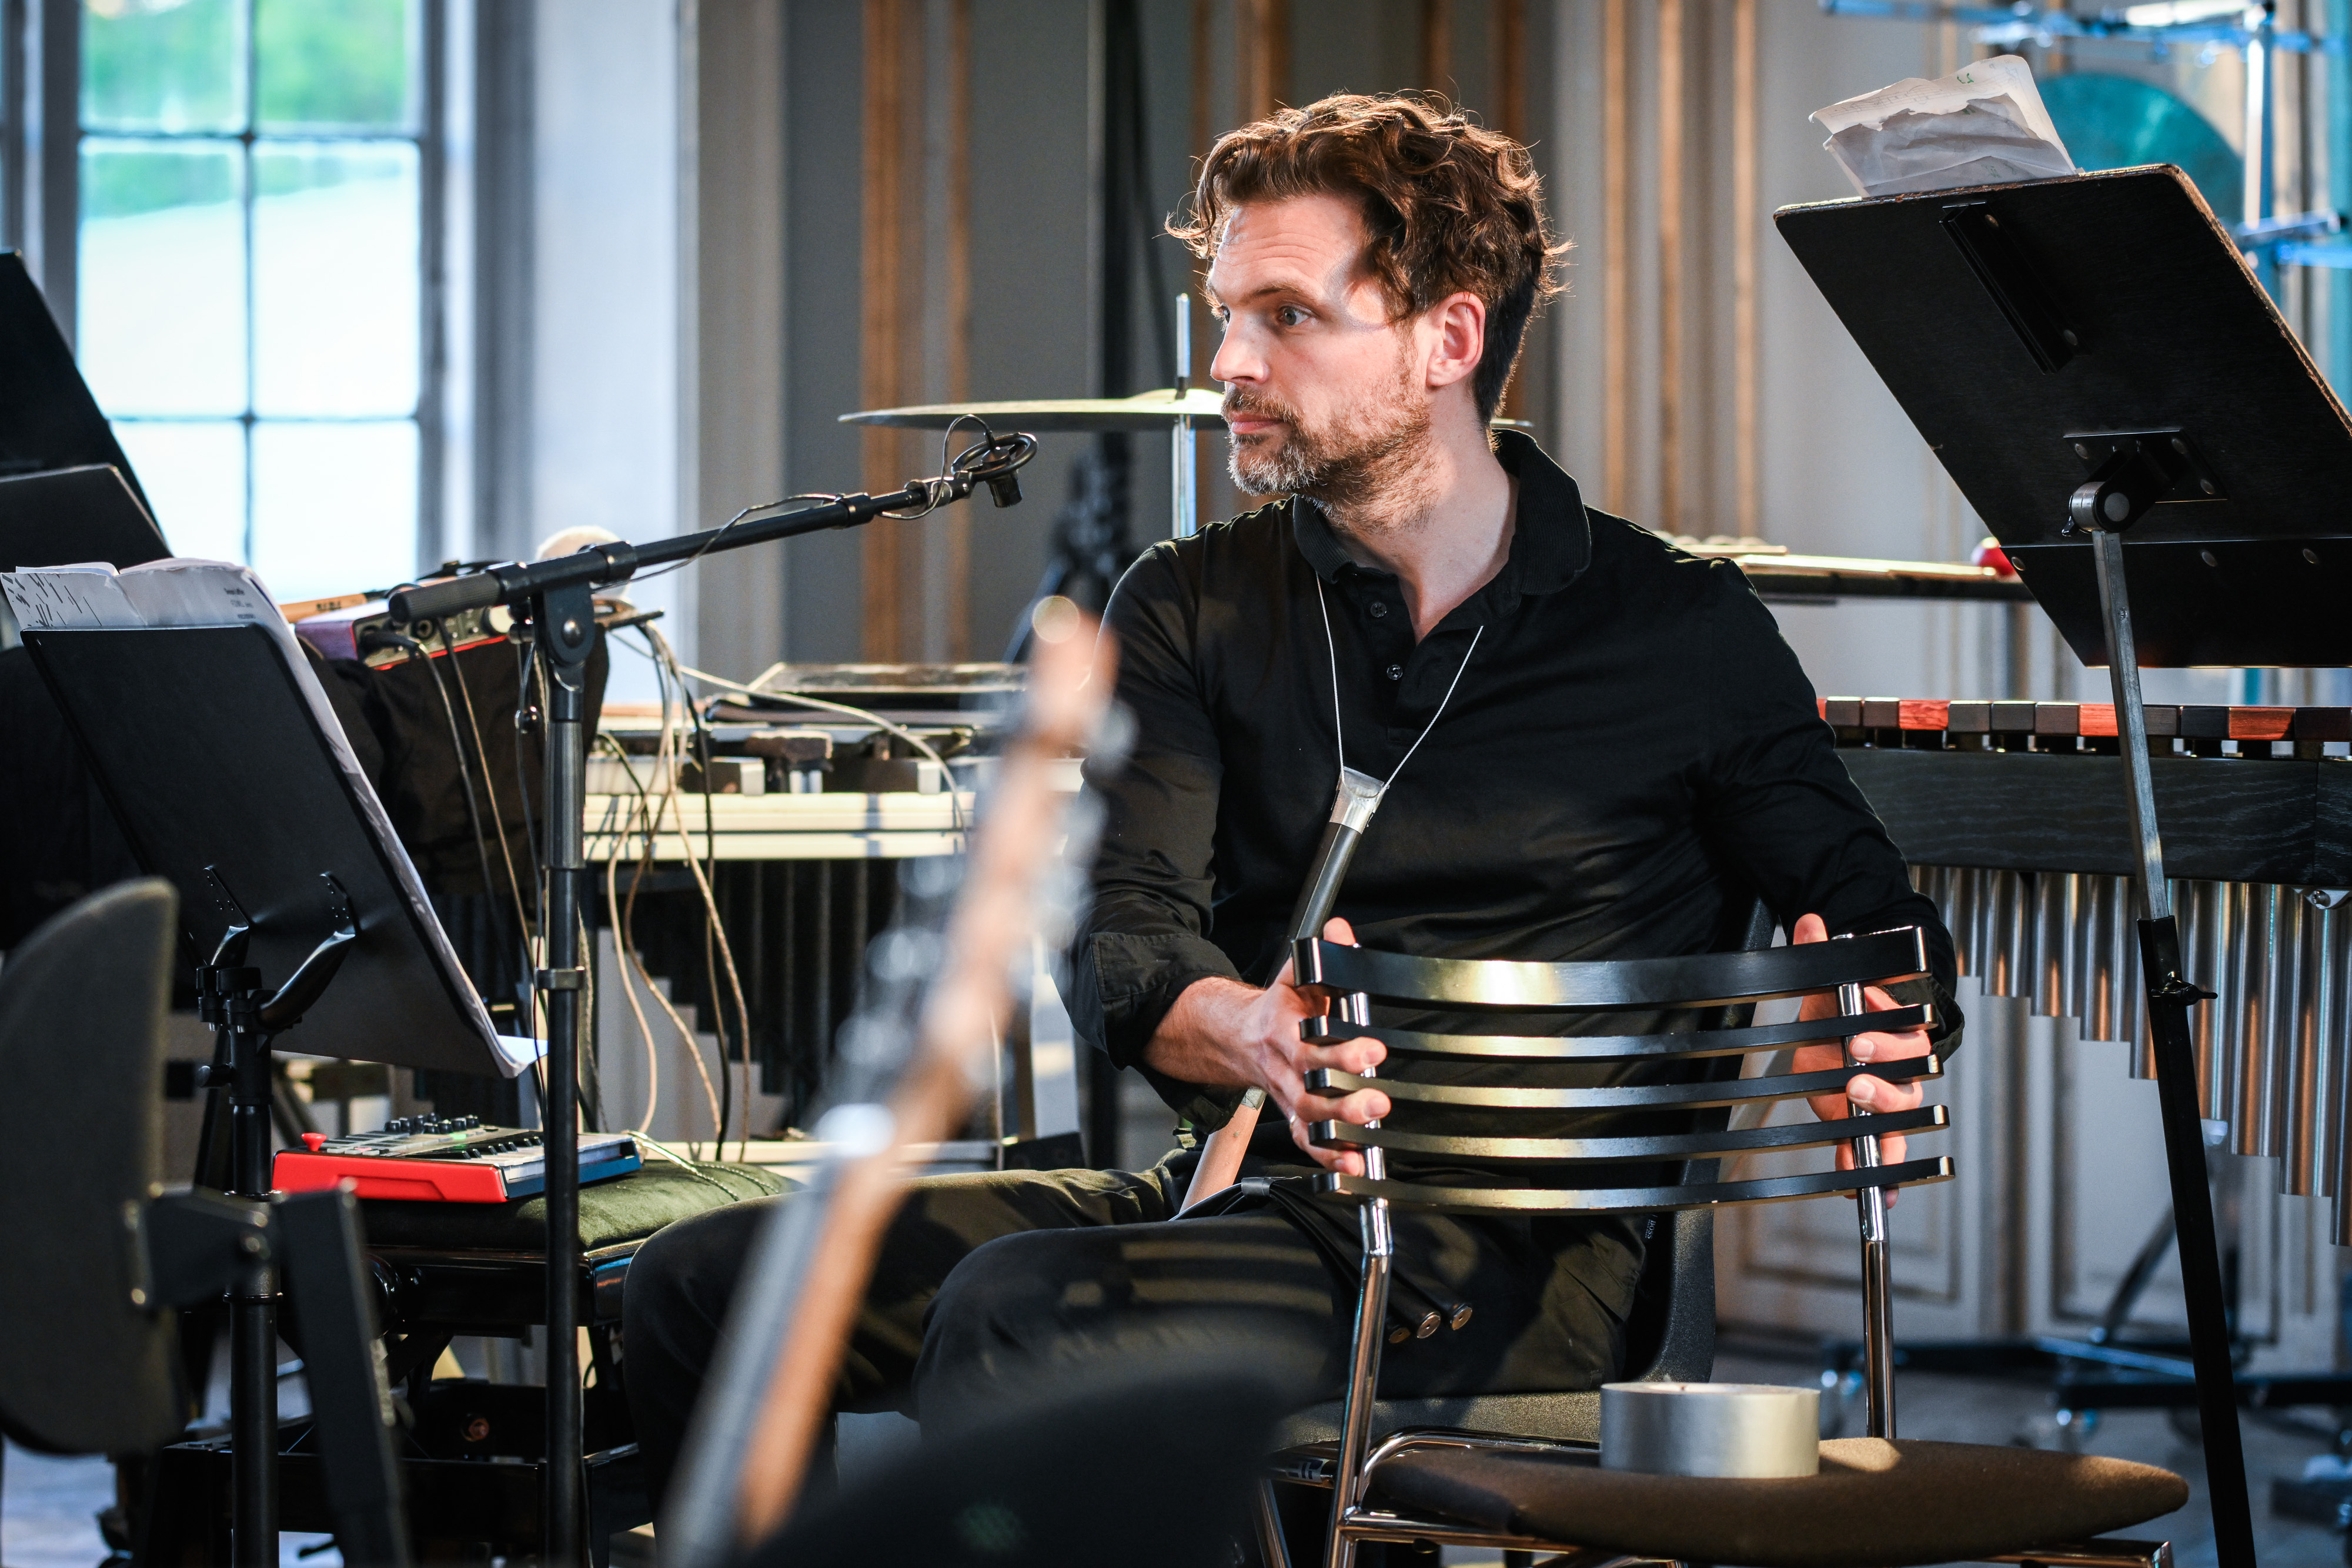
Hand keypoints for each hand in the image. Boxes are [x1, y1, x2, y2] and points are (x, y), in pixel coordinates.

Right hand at [1141, 917, 1389, 1173]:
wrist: (1238, 1038)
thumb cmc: (1278, 1008)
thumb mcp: (1294, 977)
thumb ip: (1321, 957)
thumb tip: (1340, 930)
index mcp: (1283, 1031)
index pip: (1310, 1045)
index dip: (1340, 1052)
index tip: (1373, 1050)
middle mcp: (1283, 1069)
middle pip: (1309, 1091)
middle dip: (1343, 1099)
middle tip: (1377, 1101)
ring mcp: (1287, 1096)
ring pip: (1308, 1120)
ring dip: (1339, 1131)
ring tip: (1368, 1134)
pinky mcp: (1293, 1115)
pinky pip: (1307, 1140)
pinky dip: (1328, 1157)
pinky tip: (1352, 1164)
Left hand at [1786, 912, 1932, 1186]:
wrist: (1852, 1033)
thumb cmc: (1846, 1011)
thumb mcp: (1829, 983)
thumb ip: (1819, 954)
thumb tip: (1810, 923)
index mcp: (1895, 1030)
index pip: (1901, 1032)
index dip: (1882, 1032)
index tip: (1861, 1031)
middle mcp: (1902, 1068)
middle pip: (1904, 1077)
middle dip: (1880, 1078)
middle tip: (1855, 1073)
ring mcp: (1893, 1099)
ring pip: (1898, 1116)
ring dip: (1880, 1123)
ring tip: (1859, 1122)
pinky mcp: (1878, 1128)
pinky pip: (1887, 1154)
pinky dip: (1883, 1177)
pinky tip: (1878, 1196)